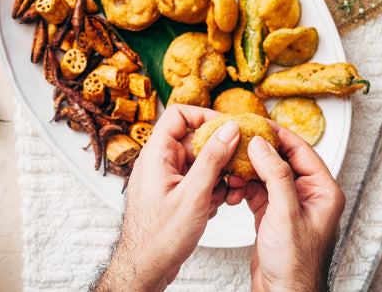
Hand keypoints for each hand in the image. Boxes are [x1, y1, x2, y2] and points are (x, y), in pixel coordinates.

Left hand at [94, 105, 239, 290]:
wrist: (147, 267)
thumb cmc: (161, 237)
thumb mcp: (194, 194)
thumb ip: (212, 158)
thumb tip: (229, 129)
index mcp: (157, 154)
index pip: (179, 115)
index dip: (205, 116)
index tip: (228, 128)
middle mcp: (160, 162)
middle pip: (194, 140)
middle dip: (218, 154)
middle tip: (235, 168)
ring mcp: (167, 178)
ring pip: (199, 162)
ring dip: (216, 176)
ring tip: (222, 195)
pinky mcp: (173, 193)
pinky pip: (197, 179)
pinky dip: (209, 190)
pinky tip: (211, 207)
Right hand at [226, 122, 344, 290]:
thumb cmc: (295, 265)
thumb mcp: (286, 214)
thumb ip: (276, 176)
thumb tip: (262, 146)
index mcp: (322, 191)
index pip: (301, 151)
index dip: (278, 135)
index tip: (258, 123)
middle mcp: (307, 196)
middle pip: (281, 161)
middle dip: (258, 152)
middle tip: (239, 140)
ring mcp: (289, 206)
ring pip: (266, 175)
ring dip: (247, 171)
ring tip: (231, 167)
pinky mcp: (272, 216)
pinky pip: (257, 191)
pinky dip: (243, 187)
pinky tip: (232, 186)